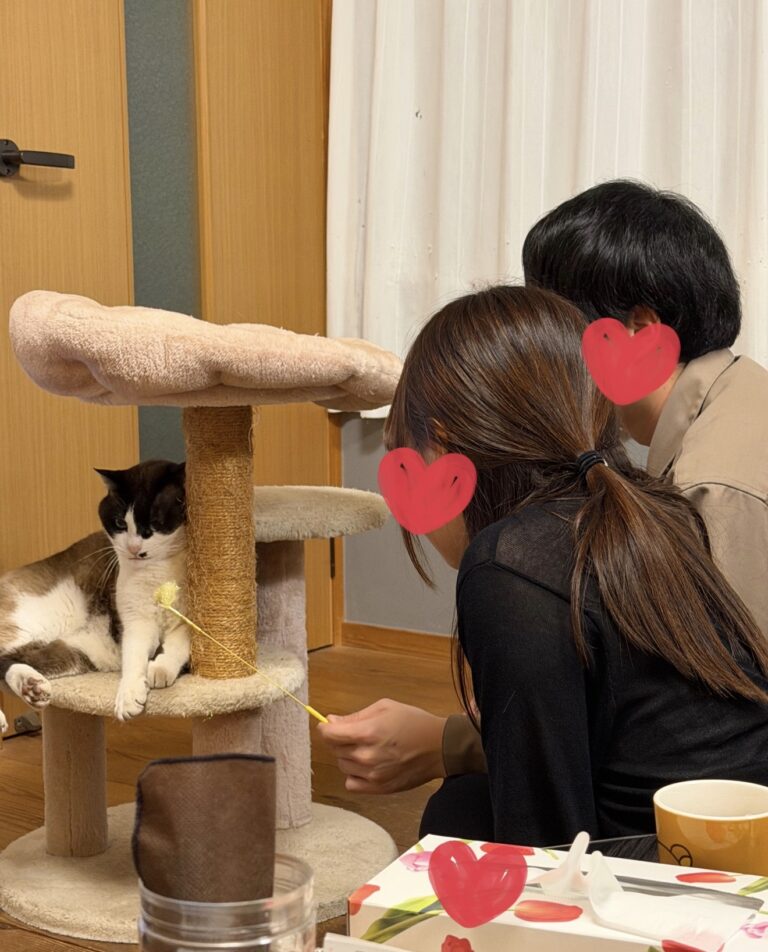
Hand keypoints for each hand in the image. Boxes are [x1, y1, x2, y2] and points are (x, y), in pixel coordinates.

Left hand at [316, 698, 446, 793]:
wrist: (438, 747)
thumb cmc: (413, 722)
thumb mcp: (384, 707)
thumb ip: (355, 716)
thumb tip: (331, 721)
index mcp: (367, 733)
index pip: (329, 734)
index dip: (324, 728)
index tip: (327, 725)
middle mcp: (366, 756)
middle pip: (334, 750)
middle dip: (339, 739)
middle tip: (356, 733)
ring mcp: (372, 775)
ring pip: (342, 766)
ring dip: (348, 756)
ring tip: (366, 748)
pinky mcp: (378, 789)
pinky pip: (351, 784)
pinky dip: (354, 775)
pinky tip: (367, 766)